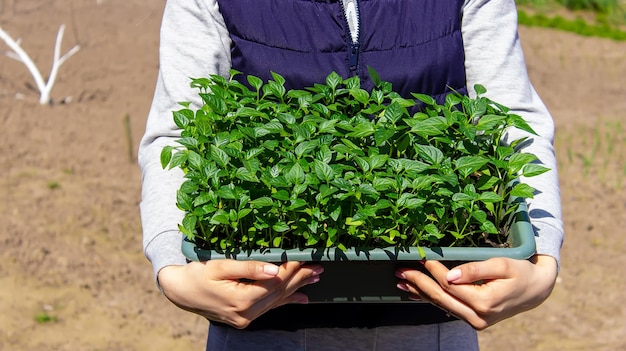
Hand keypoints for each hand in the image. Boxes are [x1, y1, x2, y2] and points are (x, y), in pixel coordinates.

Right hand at [158, 260, 322, 328]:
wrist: (179, 291)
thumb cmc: (197, 274)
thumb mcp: (221, 266)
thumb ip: (249, 268)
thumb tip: (275, 270)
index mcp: (241, 299)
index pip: (275, 282)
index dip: (291, 268)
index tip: (305, 256)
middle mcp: (246, 313)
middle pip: (279, 292)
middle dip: (300, 278)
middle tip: (318, 266)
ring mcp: (245, 318)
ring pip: (277, 300)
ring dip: (296, 288)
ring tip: (314, 278)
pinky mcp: (243, 318)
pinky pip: (269, 308)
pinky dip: (286, 301)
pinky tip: (301, 298)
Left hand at [395, 255, 557, 329]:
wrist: (536, 291)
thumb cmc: (520, 273)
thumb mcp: (502, 265)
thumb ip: (476, 269)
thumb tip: (449, 275)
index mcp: (484, 303)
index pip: (449, 284)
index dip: (433, 269)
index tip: (420, 256)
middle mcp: (477, 317)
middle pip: (440, 297)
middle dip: (418, 282)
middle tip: (400, 271)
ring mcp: (474, 321)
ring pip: (441, 304)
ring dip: (419, 291)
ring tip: (401, 281)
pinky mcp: (473, 318)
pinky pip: (447, 307)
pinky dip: (429, 298)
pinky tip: (414, 293)